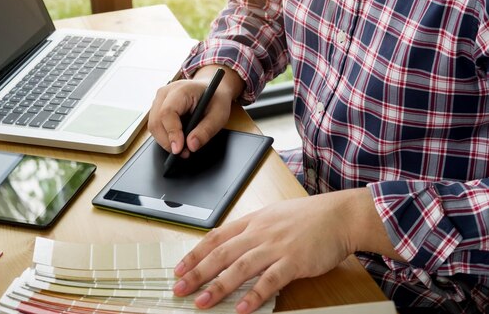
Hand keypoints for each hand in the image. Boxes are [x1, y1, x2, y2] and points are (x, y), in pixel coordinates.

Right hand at [148, 65, 243, 156]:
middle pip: (156, 121)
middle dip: (168, 141)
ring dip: (166, 141)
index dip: (171, 133)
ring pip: (153, 126)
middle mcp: (165, 93)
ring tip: (183, 148)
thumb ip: (206, 130)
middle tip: (184, 153)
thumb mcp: (219, 114)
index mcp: (181, 89)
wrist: (212, 86)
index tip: (178, 149)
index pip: (167, 112)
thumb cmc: (215, 97)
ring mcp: (159, 100)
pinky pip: (156, 126)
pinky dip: (165, 137)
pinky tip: (178, 141)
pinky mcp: (157, 108)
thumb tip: (191, 146)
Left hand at [172, 189, 399, 313]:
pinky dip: (254, 295)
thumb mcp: (274, 216)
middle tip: (179, 288)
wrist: (340, 215)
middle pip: (221, 253)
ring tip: (202, 302)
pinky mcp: (294, 261)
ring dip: (218, 286)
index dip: (195, 253)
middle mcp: (259, 232)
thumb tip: (231, 244)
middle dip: (197, 272)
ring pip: (240, 267)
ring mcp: (276, 246)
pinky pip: (270, 281)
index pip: (216, 237)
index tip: (180, 268)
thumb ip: (253, 229)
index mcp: (253, 221)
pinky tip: (242, 309)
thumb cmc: (309, 217)